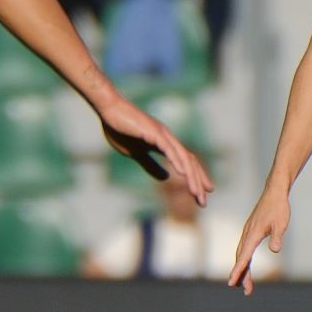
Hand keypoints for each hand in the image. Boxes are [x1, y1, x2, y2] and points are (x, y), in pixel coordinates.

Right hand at [96, 93, 210, 198]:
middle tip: (203, 201)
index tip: (203, 193)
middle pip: (189, 161)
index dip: (196, 177)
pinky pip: (167, 147)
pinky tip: (181, 173)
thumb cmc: (120, 130)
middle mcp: (168, 138)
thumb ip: (151, 165)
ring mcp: (162, 134)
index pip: (186, 162)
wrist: (109, 110)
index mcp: (165, 144)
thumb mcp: (137, 154)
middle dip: (198, 182)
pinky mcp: (152, 131)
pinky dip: (176, 160)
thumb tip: (166, 178)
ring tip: (196, 192)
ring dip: (190, 176)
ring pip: (182, 157)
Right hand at [228, 184, 289, 295]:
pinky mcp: (251, 231)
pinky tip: (247, 267)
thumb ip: (277, 237)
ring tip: (246, 285)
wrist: (274, 193)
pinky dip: (244, 260)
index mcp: (253, 234)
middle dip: (241, 275)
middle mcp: (247, 234)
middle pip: (240, 258)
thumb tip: (275, 251)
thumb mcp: (281, 224)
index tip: (232, 282)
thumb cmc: (279, 208)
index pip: (244, 256)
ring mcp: (248, 232)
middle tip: (246, 291)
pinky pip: (244, 249)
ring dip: (242, 270)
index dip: (238, 271)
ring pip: (241, 254)